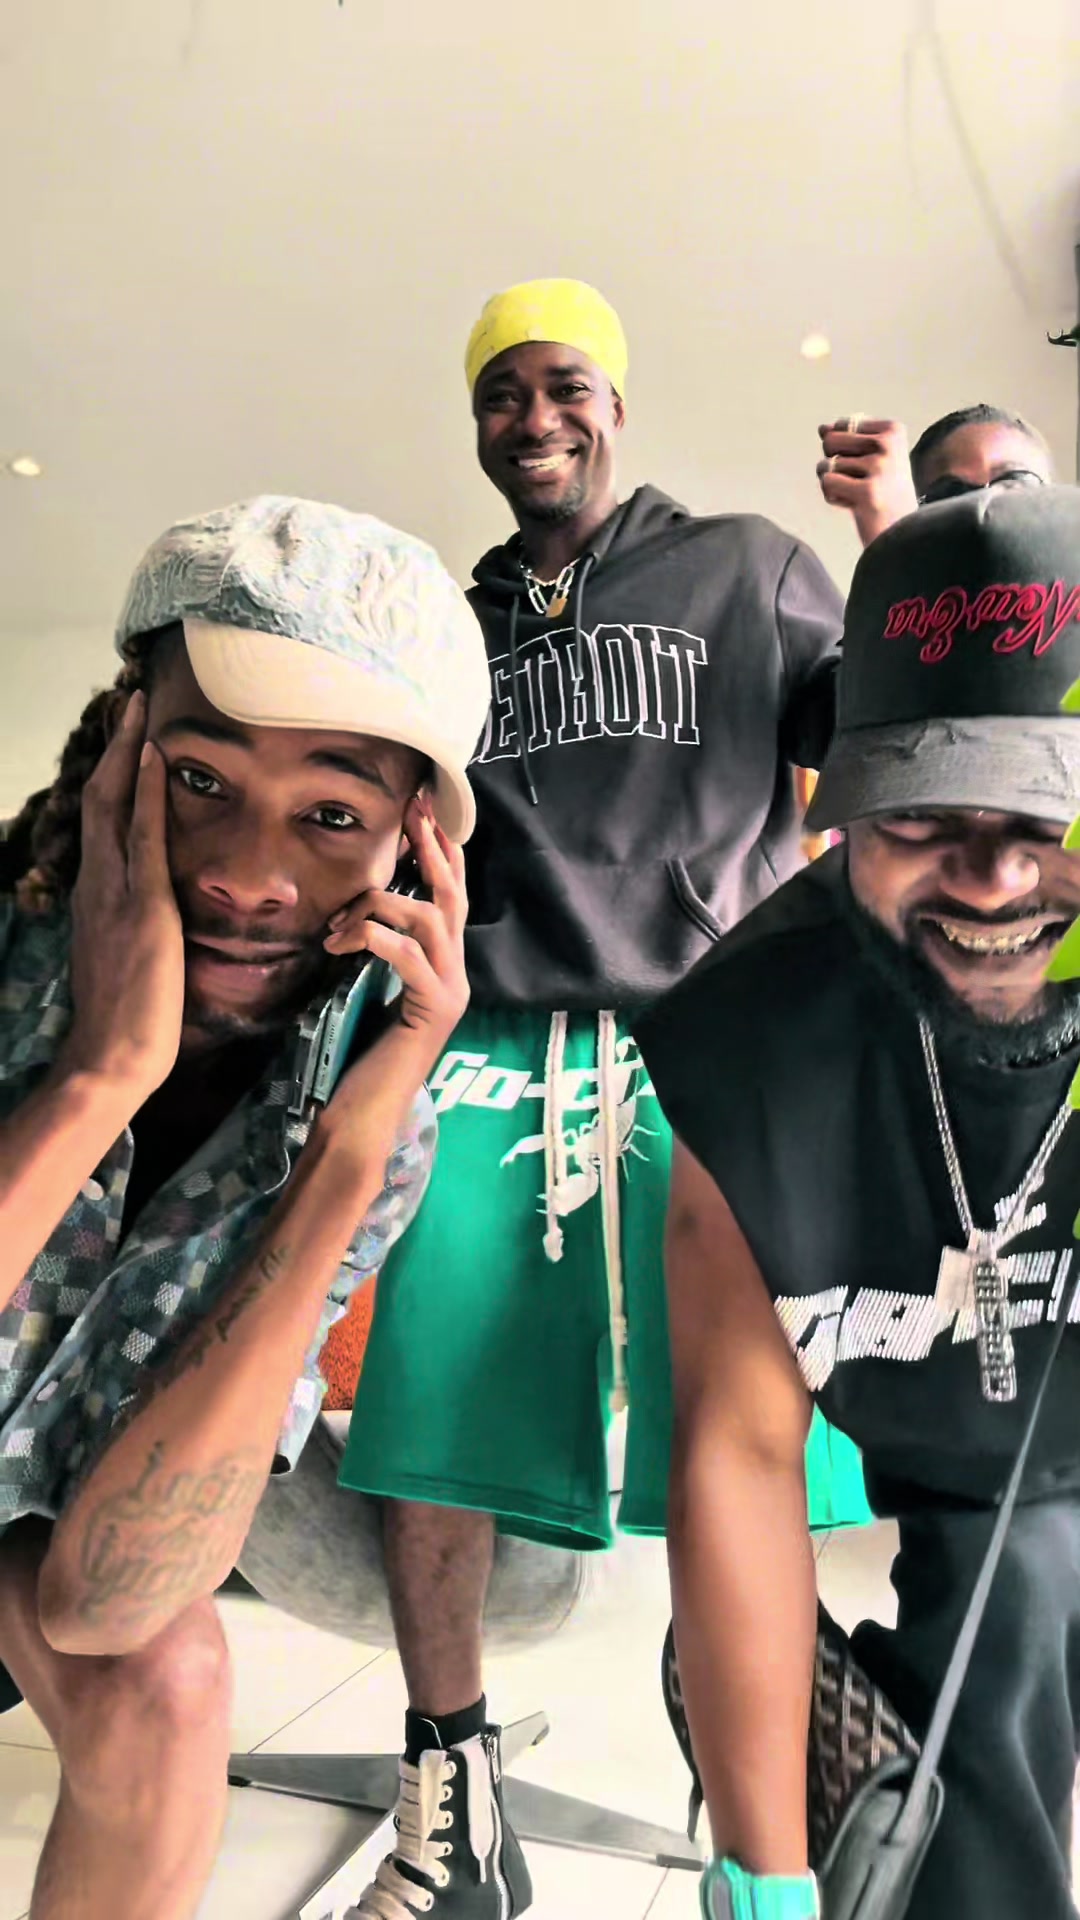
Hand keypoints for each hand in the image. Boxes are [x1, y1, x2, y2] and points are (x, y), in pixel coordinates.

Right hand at [62, 692, 184, 1099]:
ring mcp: (116, 891)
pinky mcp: (143, 905)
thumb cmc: (130, 1019)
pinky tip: (156, 757)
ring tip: (140, 709)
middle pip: (99, 796)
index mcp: (97, 894)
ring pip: (114, 803)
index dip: (113, 775)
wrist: (114, 1055)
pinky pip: (144, 834)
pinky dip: (148, 791)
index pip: (102, 819)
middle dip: (115, 746)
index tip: (129, 739)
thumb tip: (158, 911)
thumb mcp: (131, 957)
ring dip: (128, 751)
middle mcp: (98, 882)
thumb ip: (139, 924)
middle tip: (131, 702)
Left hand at [314, 799, 468, 1154]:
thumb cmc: (357, 1056)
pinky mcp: (432, 1010)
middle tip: (412, 810)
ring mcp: (450, 992)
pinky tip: (339, 945)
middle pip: (451, 896)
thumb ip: (376, 954)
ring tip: (335, 924)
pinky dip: (371, 937)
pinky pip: (405, 953)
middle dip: (432, 849)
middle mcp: (456, 975)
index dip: (441, 853)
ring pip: (427, 919)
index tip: (422, 812)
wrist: (363, 1114)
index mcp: (442, 968)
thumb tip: (354, 912)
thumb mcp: (367, 990)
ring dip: (377, 905)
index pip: (448, 898)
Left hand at [816, 417, 917, 548]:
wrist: (905, 534)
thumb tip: (822, 428)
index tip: (867, 467)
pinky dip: (833, 498)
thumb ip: (848, 439)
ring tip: (859, 496)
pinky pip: (827, 483)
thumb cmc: (886, 495)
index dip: (844, 449)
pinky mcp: (867, 492)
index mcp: (893, 430)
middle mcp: (888, 444)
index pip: (843, 425)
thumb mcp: (873, 458)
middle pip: (829, 440)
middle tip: (859, 482)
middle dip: (833, 463)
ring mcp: (879, 467)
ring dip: (834, 485)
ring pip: (826, 465)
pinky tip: (855, 506)